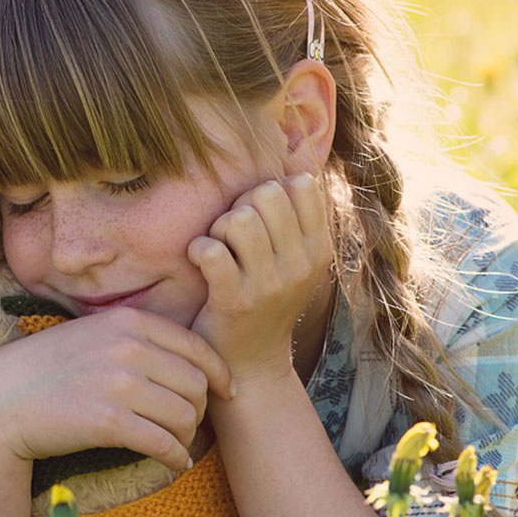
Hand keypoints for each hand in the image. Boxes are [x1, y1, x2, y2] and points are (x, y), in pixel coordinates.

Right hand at [0, 307, 231, 472]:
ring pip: (185, 415)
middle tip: (190, 425)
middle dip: (201, 409)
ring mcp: (118, 383)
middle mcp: (128, 347)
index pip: (196, 346)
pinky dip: (175, 458)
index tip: (226, 391)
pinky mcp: (108, 421)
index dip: (219, 373)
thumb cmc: (50, 369)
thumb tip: (190, 361)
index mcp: (128, 321)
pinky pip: (163, 443)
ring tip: (177, 445)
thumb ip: (138, 338)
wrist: (1, 400)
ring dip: (188, 437)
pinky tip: (173, 463)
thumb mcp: (95, 335)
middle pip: (196, 384)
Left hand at [188, 173, 331, 382]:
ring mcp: (270, 285)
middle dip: (240, 206)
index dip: (271, 190)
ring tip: (219, 250)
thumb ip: (295, 214)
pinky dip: (198, 250)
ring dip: (219, 229)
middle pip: (266, 194)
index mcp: (319, 248)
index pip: (301, 184)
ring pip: (239, 219)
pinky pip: (211, 251)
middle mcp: (302, 265)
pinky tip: (201, 263)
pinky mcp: (235, 301)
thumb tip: (294, 151)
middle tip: (232, 236)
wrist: (251, 364)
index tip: (261, 219)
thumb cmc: (265, 298)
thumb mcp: (295, 258)